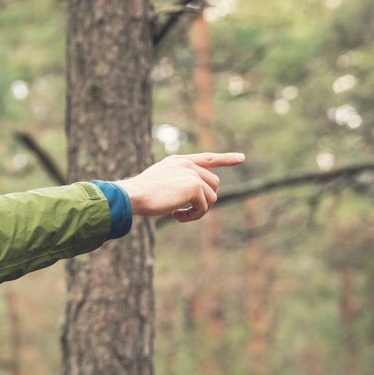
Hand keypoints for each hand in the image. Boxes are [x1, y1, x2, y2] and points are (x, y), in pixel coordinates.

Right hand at [114, 152, 244, 221]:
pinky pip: (204, 207)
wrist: (133, 195)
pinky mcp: (194, 187)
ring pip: (211, 197)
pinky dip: (193, 216)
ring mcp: (192, 174)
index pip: (207, 158)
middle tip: (184, 212)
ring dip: (198, 210)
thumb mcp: (158, 184)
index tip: (241, 158)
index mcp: (178, 161)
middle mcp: (187, 164)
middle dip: (204, 200)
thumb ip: (177, 185)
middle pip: (213, 184)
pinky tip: (176, 216)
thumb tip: (195, 199)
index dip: (226, 158)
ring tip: (178, 215)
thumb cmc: (138, 195)